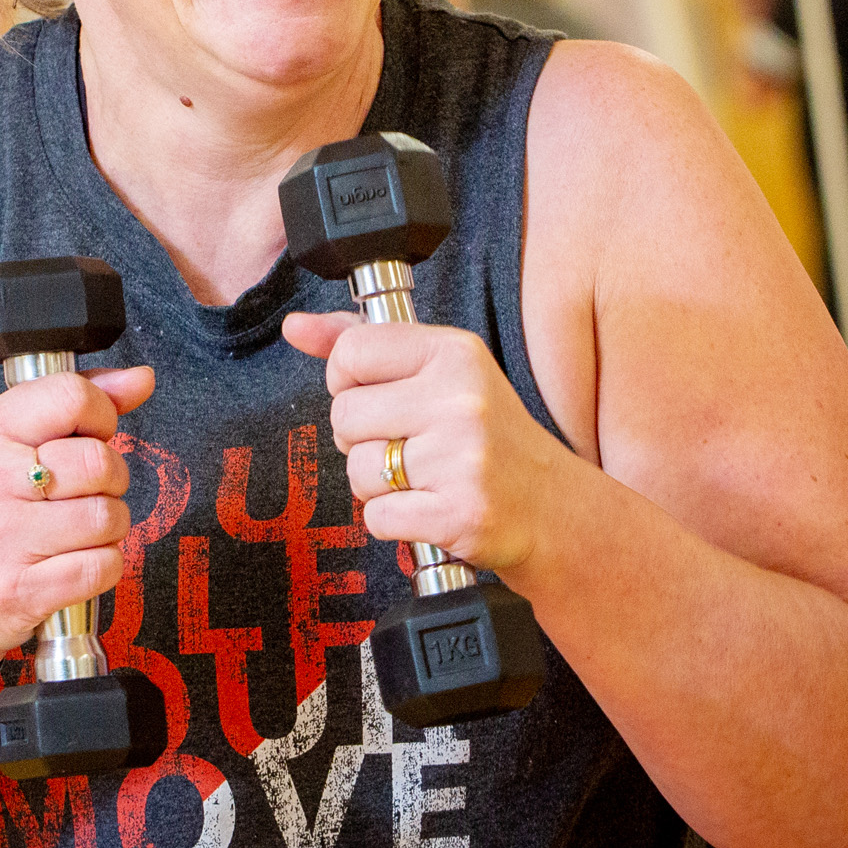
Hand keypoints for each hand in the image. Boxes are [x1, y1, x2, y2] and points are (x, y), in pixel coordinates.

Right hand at [0, 364, 153, 681]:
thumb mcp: (11, 442)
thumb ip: (76, 403)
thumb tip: (141, 379)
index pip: (71, 396)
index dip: (101, 414)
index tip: (92, 433)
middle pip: (99, 460)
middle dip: (111, 477)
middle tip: (87, 490)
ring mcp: (0, 539)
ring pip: (108, 516)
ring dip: (110, 525)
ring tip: (79, 528)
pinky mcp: (20, 590)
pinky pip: (104, 566)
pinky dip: (104, 564)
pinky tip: (76, 560)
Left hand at [283, 309, 571, 574]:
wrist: (550, 506)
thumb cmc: (485, 435)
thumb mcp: (436, 371)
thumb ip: (362, 344)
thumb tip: (296, 326)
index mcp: (454, 353)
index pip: (351, 352)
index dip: (348, 382)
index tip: (377, 397)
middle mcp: (461, 399)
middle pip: (344, 414)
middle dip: (360, 438)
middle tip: (405, 445)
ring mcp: (463, 458)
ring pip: (357, 470)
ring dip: (376, 484)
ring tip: (419, 478)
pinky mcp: (460, 513)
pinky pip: (376, 517)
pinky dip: (392, 521)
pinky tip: (428, 508)